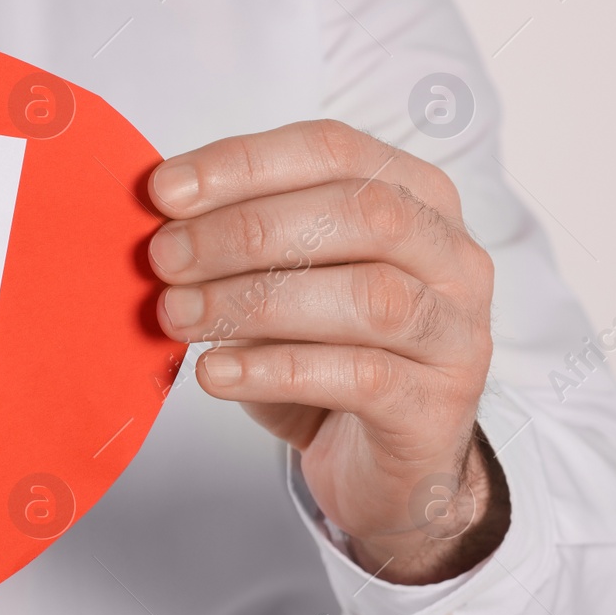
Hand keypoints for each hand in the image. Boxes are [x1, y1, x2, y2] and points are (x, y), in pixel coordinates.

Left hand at [146, 121, 506, 584]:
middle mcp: (450, 254)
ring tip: (178, 316)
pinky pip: (362, 376)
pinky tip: (215, 371)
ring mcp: (457, 331)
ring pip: (369, 296)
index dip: (244, 163)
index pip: (333, 150)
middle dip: (245, 231)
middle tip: (165, 259)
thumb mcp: (275, 285)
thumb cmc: (322, 355)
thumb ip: (235, 245)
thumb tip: (158, 222)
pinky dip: (274, 369)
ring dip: (254, 300)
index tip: (163, 190)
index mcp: (413, 196)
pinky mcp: (439, 406)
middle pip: (360, 214)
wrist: (379, 464)